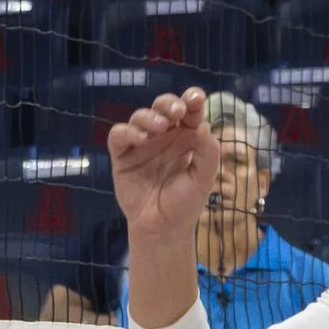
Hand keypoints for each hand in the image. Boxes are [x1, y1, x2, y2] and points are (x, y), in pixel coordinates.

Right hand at [107, 89, 218, 250]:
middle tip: (177, 112)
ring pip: (141, 116)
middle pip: (163, 107)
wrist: (162, 229)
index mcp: (186, 138)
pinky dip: (127, 131)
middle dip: (169, 103)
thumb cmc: (185, 203)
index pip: (189, 111)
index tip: (195, 98)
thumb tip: (204, 125)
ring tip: (160, 128)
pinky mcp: (122, 156)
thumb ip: (208, 152)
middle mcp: (164, 136)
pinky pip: (119, 135)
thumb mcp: (203, 179)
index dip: (191, 99)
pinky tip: (139, 138)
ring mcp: (142, 144)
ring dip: (150, 116)